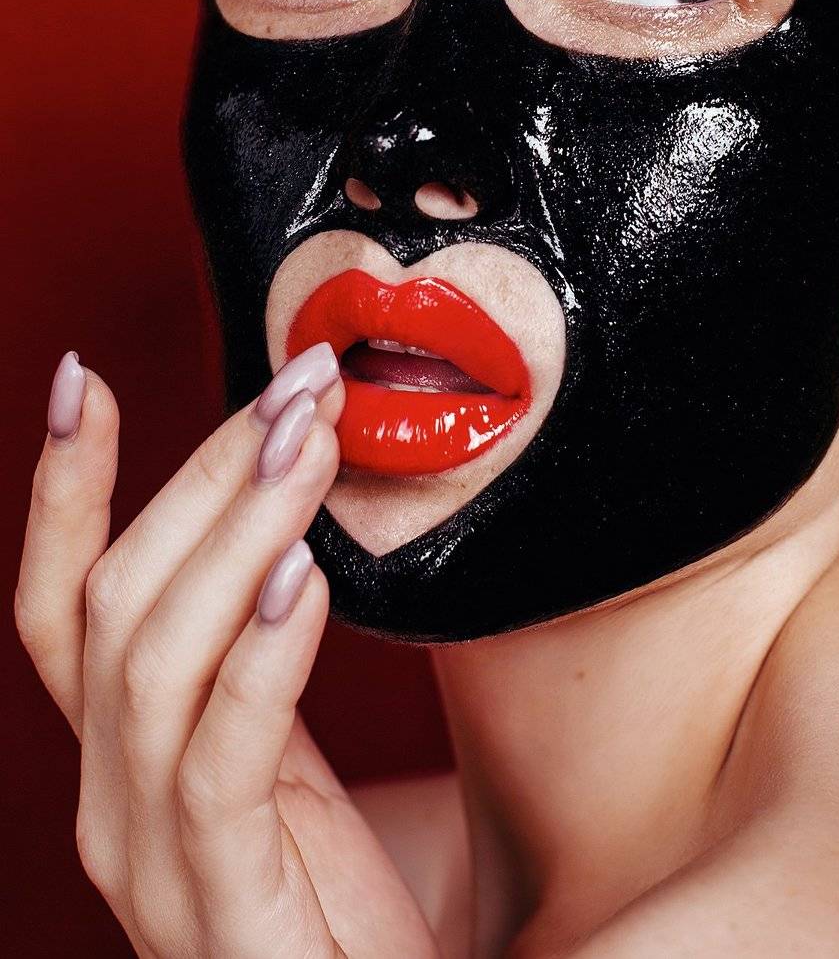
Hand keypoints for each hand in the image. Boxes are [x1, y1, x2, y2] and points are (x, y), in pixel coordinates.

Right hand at [15, 346, 440, 958]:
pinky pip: (225, 756)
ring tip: (308, 441)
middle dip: (203, 472)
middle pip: (116, 601)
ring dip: (237, 530)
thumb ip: (255, 665)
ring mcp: (154, 863)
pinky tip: (309, 575)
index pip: (61, 606)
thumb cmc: (332, 908)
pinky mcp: (225, 910)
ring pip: (156, 657)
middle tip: (299, 383)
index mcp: (122, 761)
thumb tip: (284, 529)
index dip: (61, 491)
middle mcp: (112, 805)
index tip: (82, 379)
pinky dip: (262, 654)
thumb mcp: (278, 766)